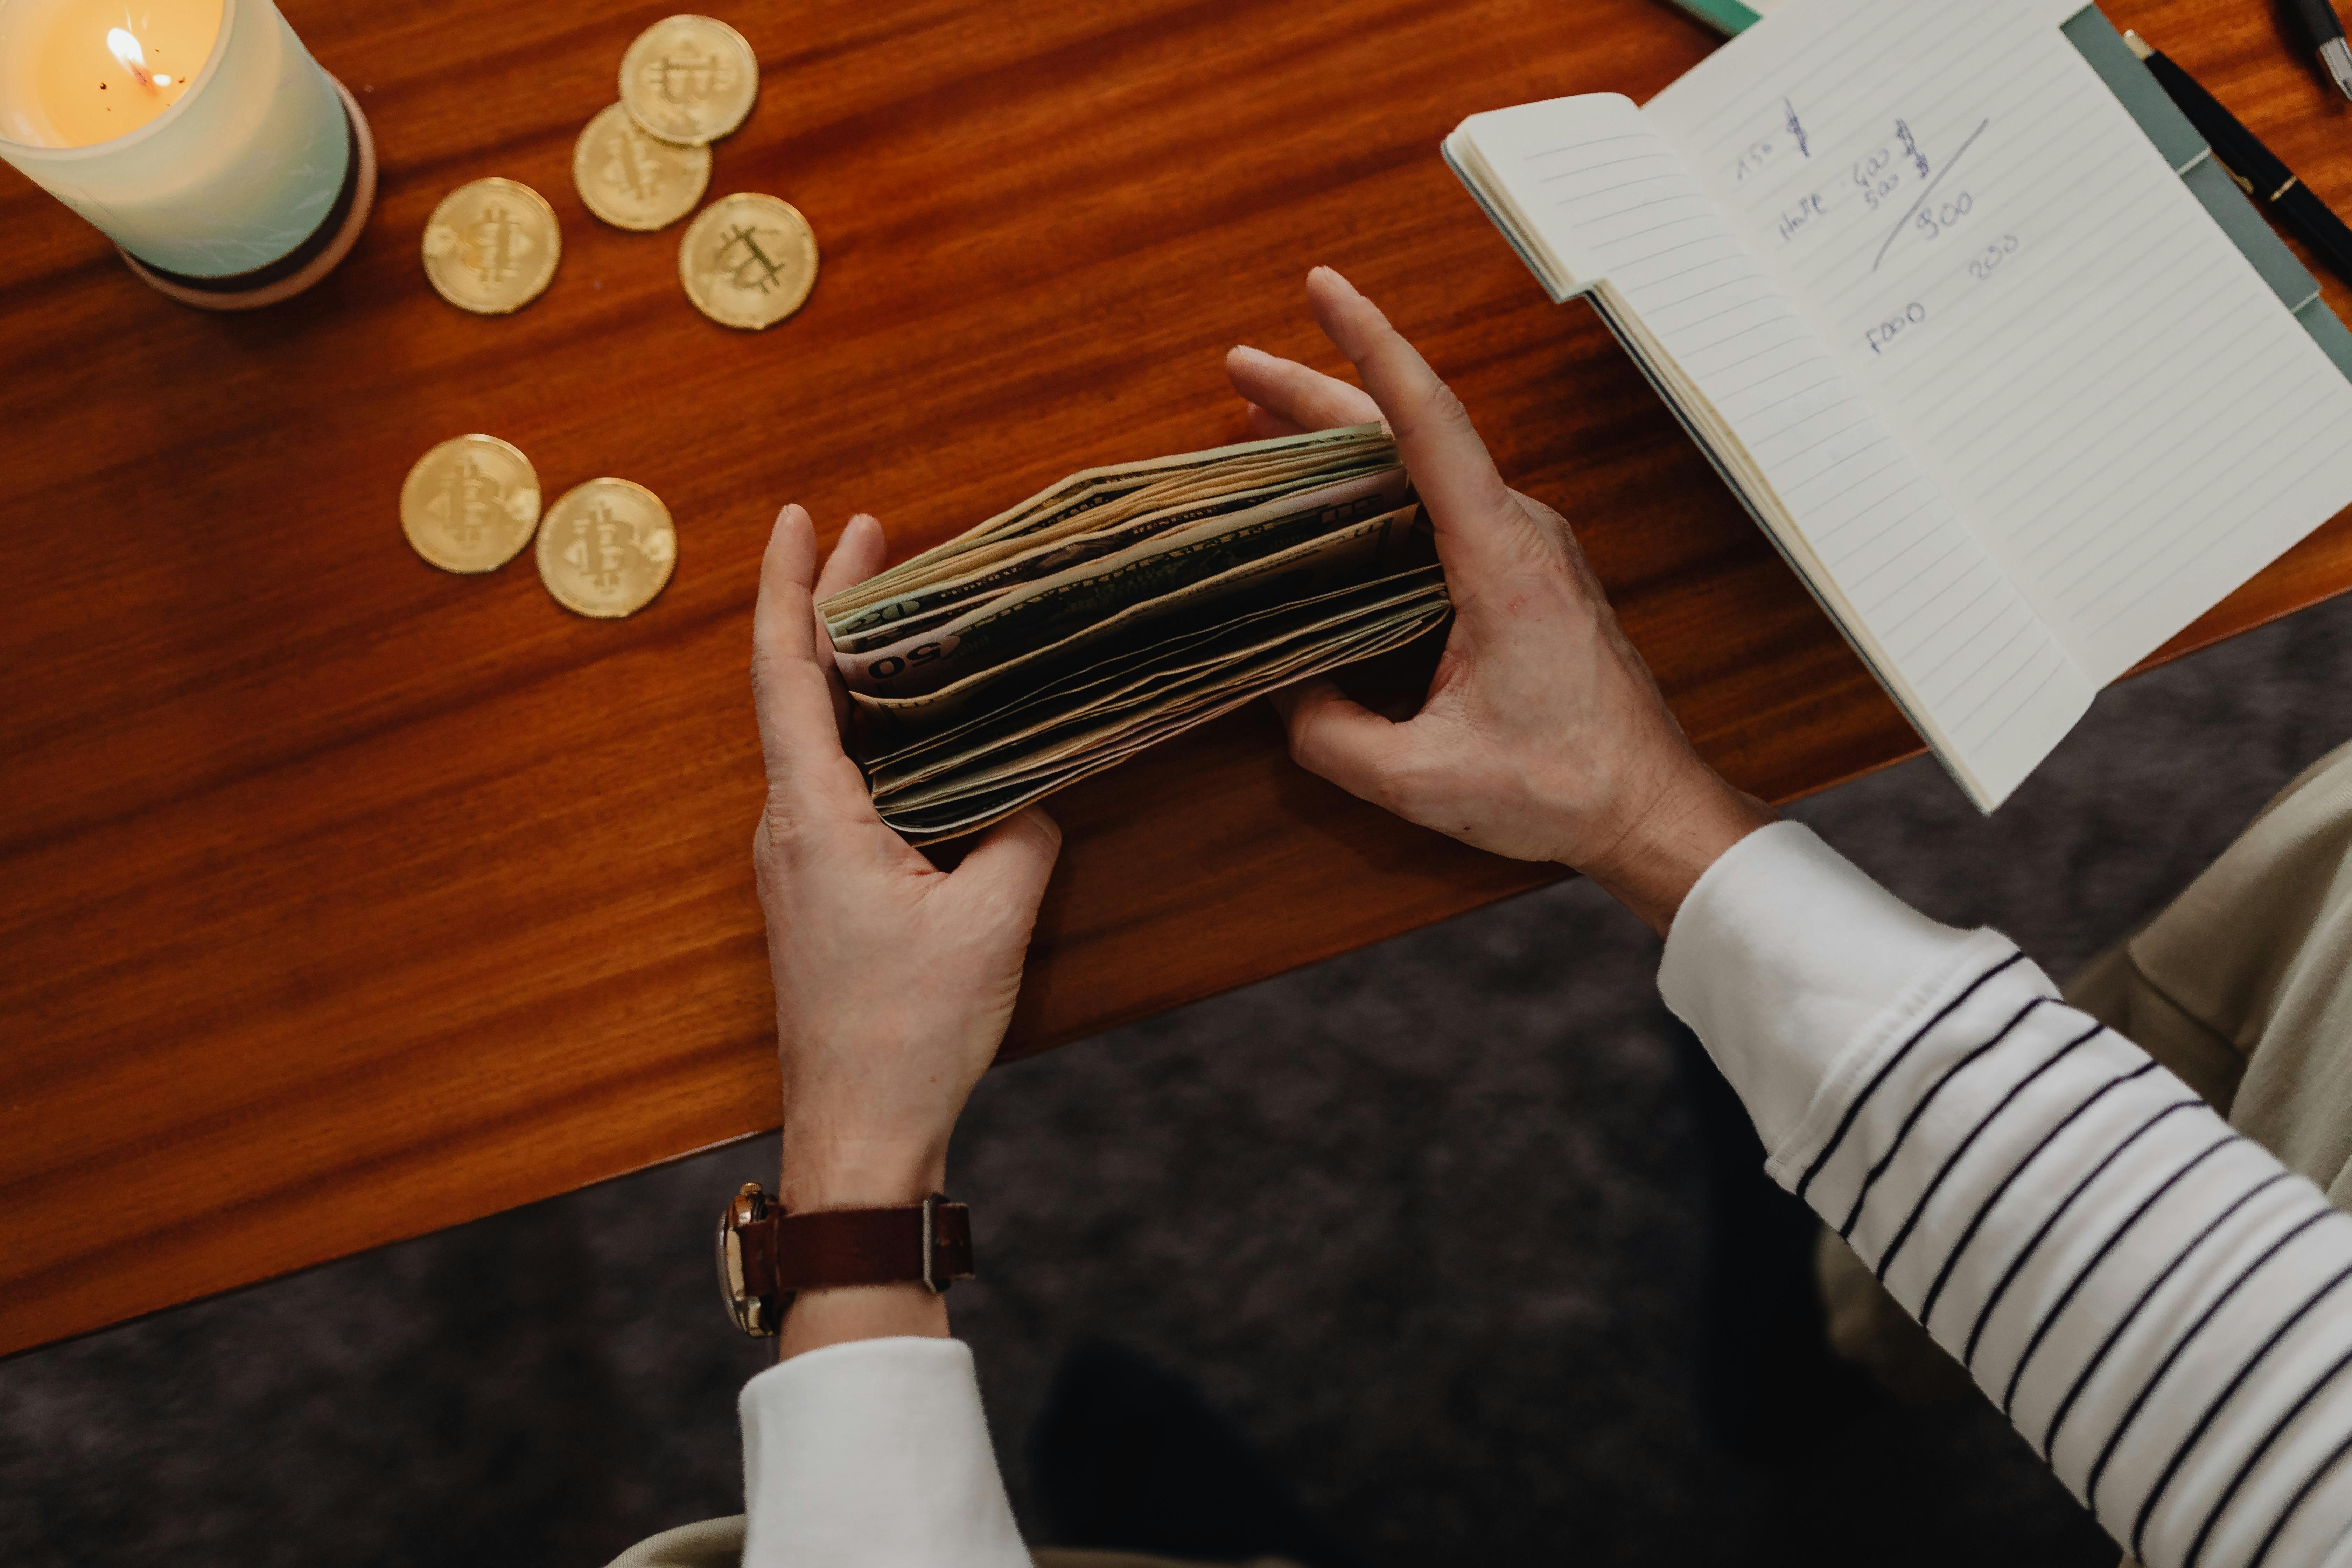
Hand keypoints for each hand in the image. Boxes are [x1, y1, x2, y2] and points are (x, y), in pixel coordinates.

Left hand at [750, 505, 1061, 1351]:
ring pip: (817, 742)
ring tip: (904, 619)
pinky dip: (869, 738)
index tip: (803, 519)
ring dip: (855, 677)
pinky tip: (915, 733)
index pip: (786, 674)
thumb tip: (1036, 797)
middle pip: (797, 693)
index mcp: (813, 818)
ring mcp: (797, 863)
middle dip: (833, 609)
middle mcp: (787, 829)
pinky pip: (836, 789)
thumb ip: (1023, 836)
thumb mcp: (994, 919)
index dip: (789, 588)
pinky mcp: (818, 894)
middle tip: (873, 539)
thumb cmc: (911, 1031)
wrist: (859, 1134)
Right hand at [1226, 269, 1773, 933]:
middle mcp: (1519, 532)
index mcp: (1500, 559)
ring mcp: (1526, 546)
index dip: (1369, 347)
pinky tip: (1328, 500)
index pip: (1427, 424)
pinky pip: (1441, 504)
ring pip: (1425, 465)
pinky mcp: (1524, 570)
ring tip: (1262, 422)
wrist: (1649, 806)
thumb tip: (1281, 692)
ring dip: (1344, 439)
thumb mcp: (1421, 781)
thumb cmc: (1558, 787)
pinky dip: (1377, 486)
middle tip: (1239, 367)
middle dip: (1320, 392)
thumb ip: (1331, 737)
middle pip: (1411, 432)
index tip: (1323, 288)